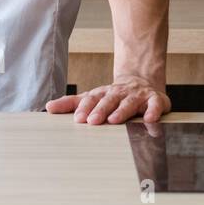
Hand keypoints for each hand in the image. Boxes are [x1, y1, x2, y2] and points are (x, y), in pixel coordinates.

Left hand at [45, 75, 169, 124]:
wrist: (141, 82)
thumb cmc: (113, 96)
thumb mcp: (92, 97)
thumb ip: (71, 103)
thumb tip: (48, 107)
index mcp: (103, 93)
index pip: (92, 99)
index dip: (85, 108)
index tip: (77, 118)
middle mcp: (119, 93)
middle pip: (108, 100)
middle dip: (100, 110)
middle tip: (92, 121)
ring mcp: (137, 96)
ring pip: (129, 103)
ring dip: (121, 111)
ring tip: (114, 120)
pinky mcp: (155, 100)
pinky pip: (155, 105)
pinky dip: (153, 111)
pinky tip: (149, 119)